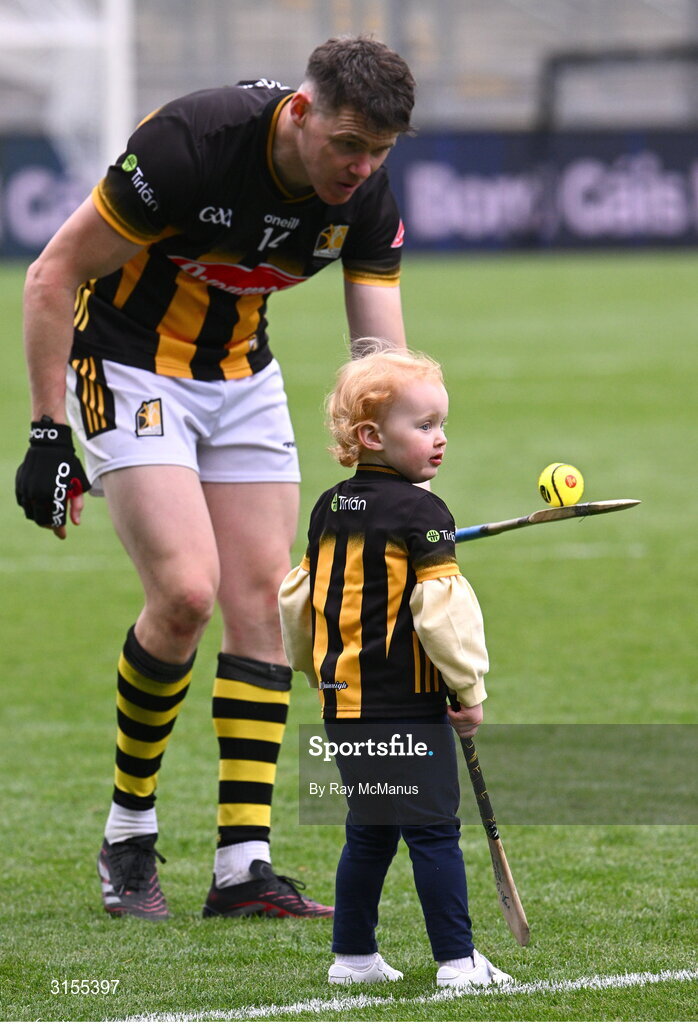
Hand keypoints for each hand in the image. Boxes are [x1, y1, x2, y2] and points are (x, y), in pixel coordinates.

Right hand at [15, 417, 90, 538]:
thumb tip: (75, 523)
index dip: (59, 530)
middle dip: (49, 524)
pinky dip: (30, 506)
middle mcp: (37, 494)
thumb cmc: (68, 465)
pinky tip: (38, 503)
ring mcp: (26, 490)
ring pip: (30, 513)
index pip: (54, 520)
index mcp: (53, 495)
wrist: (49, 445)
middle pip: (41, 520)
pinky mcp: (19, 484)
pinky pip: (22, 503)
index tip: (62, 535)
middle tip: (56, 523)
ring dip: (38, 517)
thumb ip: (77, 504)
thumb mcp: (78, 484)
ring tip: (47, 513)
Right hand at [447, 701, 482, 738]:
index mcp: (477, 721)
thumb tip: (455, 726)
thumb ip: (464, 720)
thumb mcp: (468, 711)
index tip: (455, 727)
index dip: (460, 732)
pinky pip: (455, 717)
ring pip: (456, 724)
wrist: (471, 689)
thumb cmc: (468, 698)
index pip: (469, 734)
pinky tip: (450, 707)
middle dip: (453, 722)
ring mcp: (473, 719)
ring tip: (451, 709)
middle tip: (451, 713)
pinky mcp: (468, 715)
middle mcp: (477, 722)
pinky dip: (450, 712)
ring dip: (451, 716)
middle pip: (460, 730)